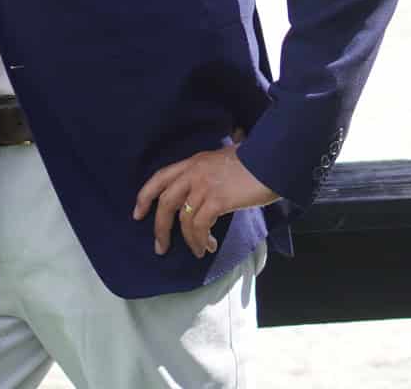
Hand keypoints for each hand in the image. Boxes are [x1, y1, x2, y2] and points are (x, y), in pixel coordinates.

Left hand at [133, 140, 276, 258]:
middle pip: (165, 202)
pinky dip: (202, 240)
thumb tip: (207, 194)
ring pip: (183, 219)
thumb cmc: (256, 161)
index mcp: (194, 161)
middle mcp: (194, 172)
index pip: (160, 177)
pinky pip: (200, 226)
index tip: (138, 213)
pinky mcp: (217, 200)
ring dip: (188, 240)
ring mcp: (204, 185)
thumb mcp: (225, 160)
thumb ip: (211, 173)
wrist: (272, 160)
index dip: (145, 196)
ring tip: (198, 251)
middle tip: (160, 247)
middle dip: (159, 227)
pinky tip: (209, 247)